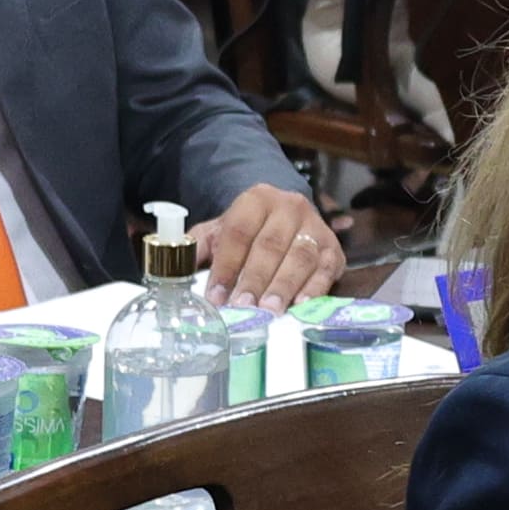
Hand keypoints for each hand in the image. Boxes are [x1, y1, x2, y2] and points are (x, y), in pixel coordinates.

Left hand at [196, 180, 342, 306]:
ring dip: (283, 286)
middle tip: (242, 307)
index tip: (215, 295)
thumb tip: (174, 272)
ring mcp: (315, 226)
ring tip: (269, 311)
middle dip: (255, 279)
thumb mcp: (220, 230)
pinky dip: (314, 288)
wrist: (285, 215)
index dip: (226, 265)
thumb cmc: (249, 230)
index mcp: (256, 199)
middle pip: (270, 245)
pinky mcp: (333, 248)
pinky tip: (300, 305)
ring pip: (300, 256)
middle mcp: (289, 207)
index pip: (238, 232)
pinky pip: (325, 268)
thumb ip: (199, 248)